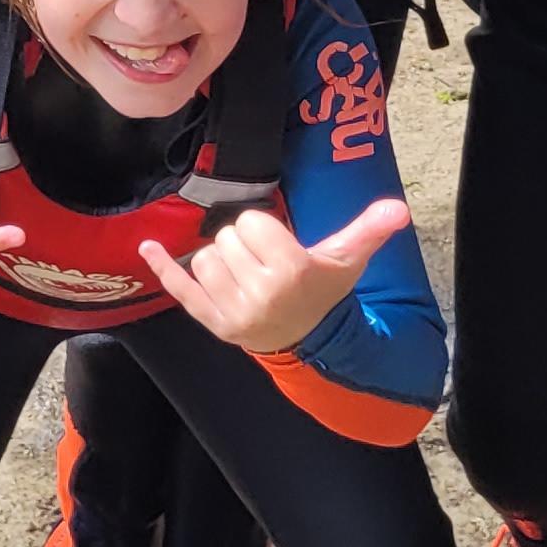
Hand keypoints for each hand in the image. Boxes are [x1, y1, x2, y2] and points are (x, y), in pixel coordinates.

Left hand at [139, 197, 410, 355]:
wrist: (304, 338)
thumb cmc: (321, 290)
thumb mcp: (346, 260)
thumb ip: (369, 230)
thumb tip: (399, 208)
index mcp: (291, 270)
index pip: (253, 221)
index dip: (264, 228)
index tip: (277, 245)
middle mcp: (260, 293)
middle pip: (227, 236)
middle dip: (242, 242)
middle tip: (262, 262)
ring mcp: (232, 311)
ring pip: (205, 256)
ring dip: (220, 258)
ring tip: (244, 274)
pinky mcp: (212, 322)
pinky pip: (180, 288)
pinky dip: (163, 267)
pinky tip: (146, 248)